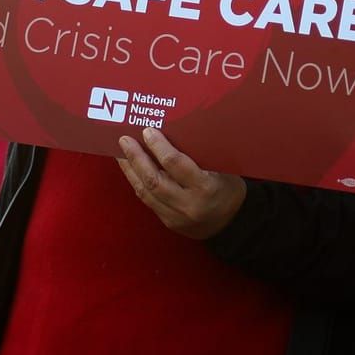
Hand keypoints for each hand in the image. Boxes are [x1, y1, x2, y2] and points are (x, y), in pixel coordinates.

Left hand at [116, 128, 245, 239]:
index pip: (175, 164)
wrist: (232, 223)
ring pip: (146, 192)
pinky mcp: (168, 222)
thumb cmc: (229, 188)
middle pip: (154, 179)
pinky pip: (147, 200)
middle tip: (125, 140)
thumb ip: (199, 156)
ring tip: (121, 153)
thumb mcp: (222, 169)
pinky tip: (131, 170)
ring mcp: (176, 216)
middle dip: (137, 158)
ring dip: (131, 170)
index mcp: (205, 187)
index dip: (159, 147)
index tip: (148, 131)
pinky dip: (137, 183)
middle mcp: (188, 204)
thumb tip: (172, 133)